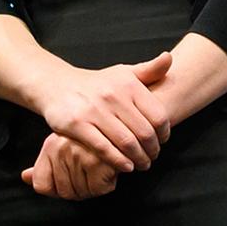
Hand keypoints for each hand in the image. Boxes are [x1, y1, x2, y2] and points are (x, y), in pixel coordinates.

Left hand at [23, 133, 121, 199]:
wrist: (123, 127)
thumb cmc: (92, 141)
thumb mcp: (62, 150)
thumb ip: (43, 168)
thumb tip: (25, 177)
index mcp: (51, 146)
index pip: (42, 185)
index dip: (57, 189)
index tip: (70, 180)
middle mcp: (61, 149)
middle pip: (64, 193)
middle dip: (80, 189)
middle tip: (90, 173)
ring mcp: (80, 155)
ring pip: (81, 192)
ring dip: (93, 187)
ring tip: (100, 168)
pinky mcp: (99, 161)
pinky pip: (98, 190)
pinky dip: (107, 184)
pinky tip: (110, 169)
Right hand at [37, 52, 173, 171]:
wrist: (57, 85)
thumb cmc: (97, 84)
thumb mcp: (123, 73)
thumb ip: (149, 70)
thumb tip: (169, 58)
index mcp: (128, 84)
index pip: (158, 116)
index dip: (164, 133)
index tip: (162, 141)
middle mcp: (113, 96)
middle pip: (144, 132)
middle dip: (152, 150)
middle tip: (153, 157)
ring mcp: (94, 110)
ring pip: (126, 143)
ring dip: (138, 159)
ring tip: (142, 164)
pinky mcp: (77, 125)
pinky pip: (104, 148)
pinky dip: (119, 161)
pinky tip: (126, 167)